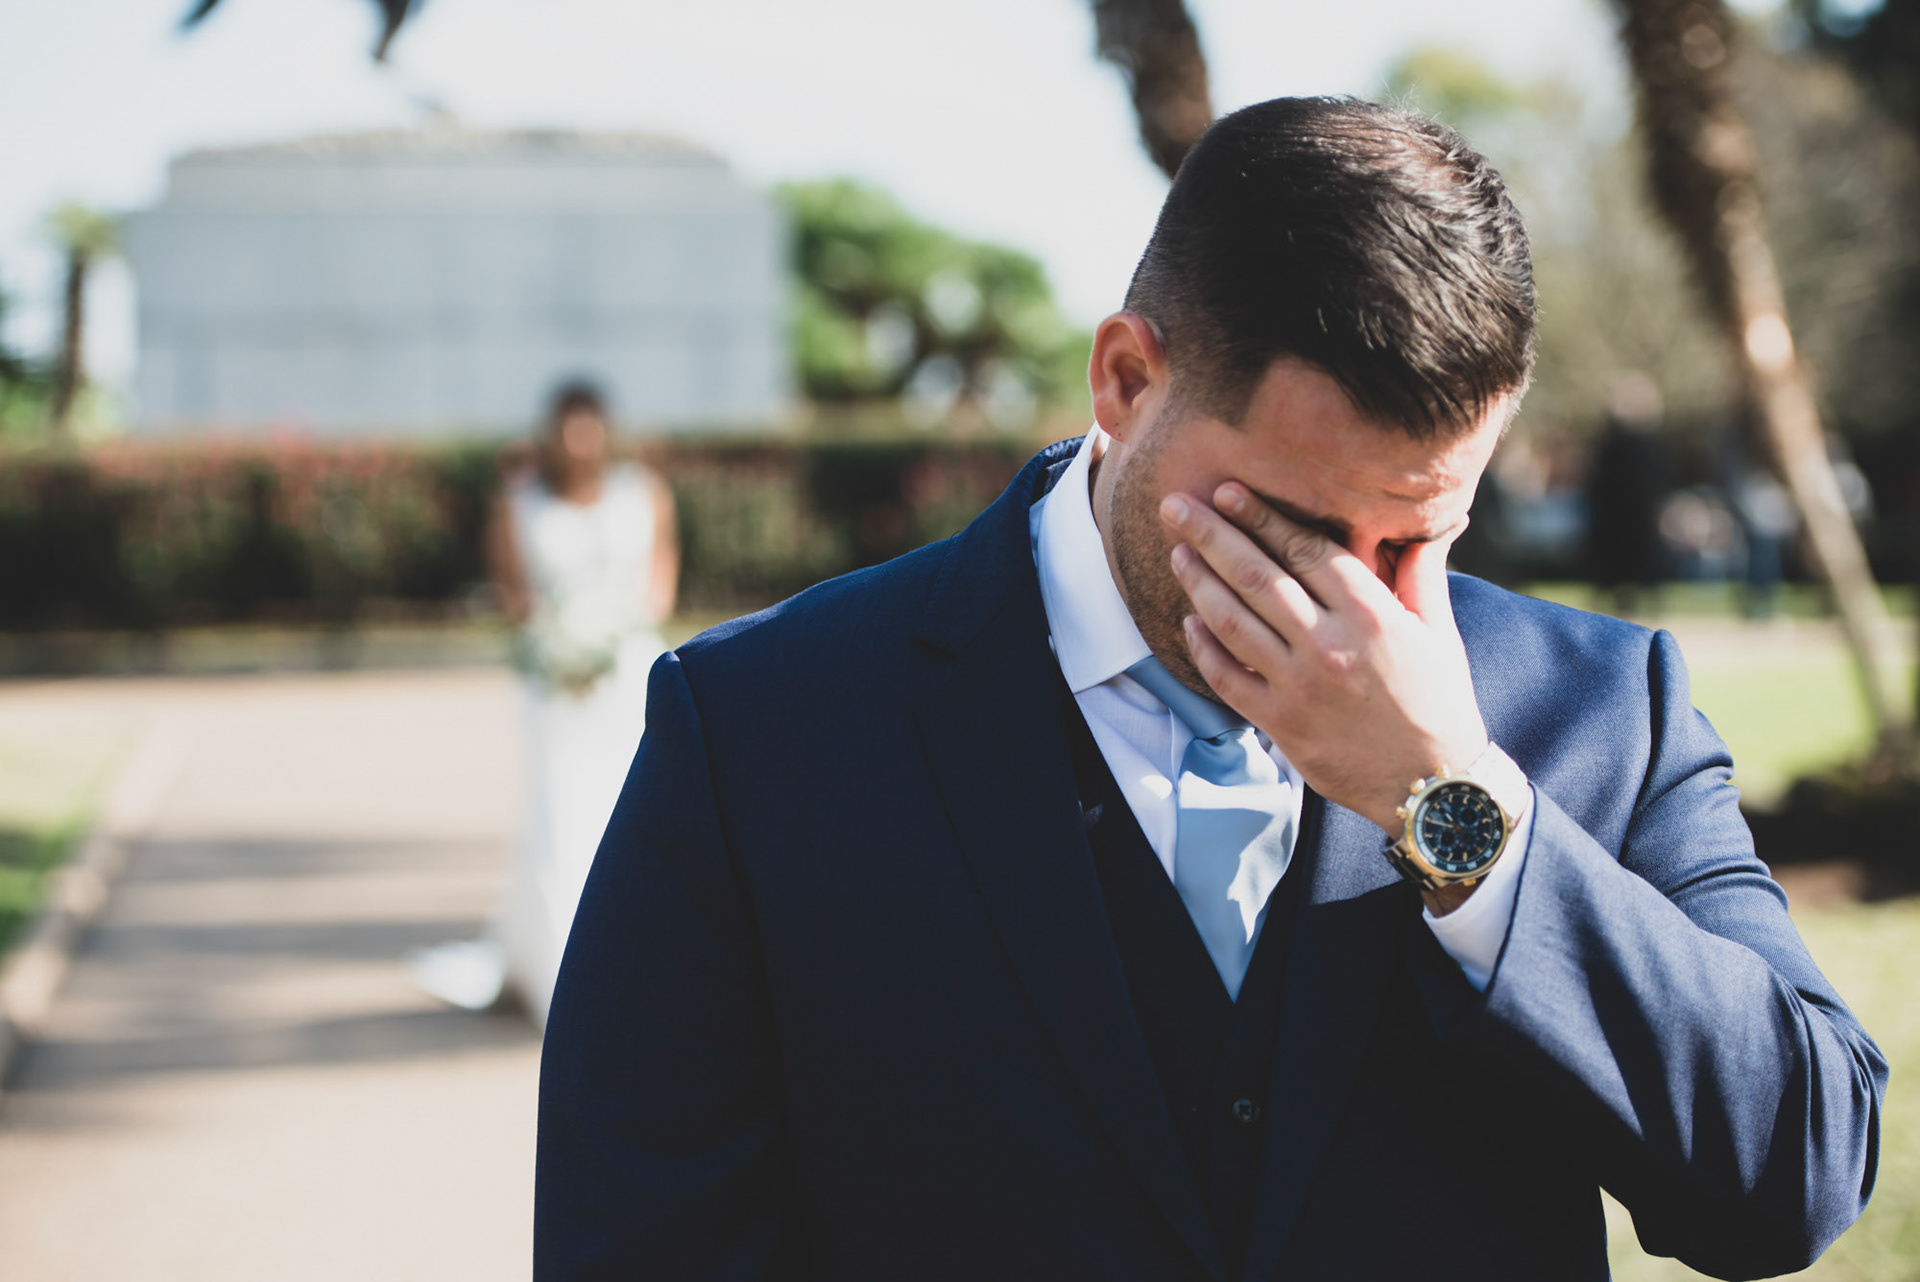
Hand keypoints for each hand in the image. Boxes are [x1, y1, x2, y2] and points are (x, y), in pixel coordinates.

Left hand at [1160, 483, 1488, 836]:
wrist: (1432, 786)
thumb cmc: (1439, 703)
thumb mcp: (1439, 632)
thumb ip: (1419, 575)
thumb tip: (1427, 525)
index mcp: (1371, 614)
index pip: (1305, 549)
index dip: (1261, 516)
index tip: (1228, 492)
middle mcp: (1330, 644)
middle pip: (1256, 575)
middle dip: (1211, 534)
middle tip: (1175, 505)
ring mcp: (1299, 686)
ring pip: (1233, 621)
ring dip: (1199, 581)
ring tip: (1177, 552)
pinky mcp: (1281, 723)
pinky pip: (1228, 678)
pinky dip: (1204, 647)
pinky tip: (1189, 620)